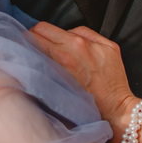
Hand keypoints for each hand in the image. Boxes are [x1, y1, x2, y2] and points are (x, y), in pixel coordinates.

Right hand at [30, 22, 136, 139]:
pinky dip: (78, 40)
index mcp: (62, 58)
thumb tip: (28, 58)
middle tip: (36, 49)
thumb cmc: (86, 110)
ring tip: (60, 55)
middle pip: (45, 28)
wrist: (118, 114)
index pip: (33, 36)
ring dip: (59, 40)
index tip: (23, 49)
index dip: (25, 43)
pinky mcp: (108, 44)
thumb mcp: (56, 92)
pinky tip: (78, 53)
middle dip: (37, 37)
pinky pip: (85, 33)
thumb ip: (42, 71)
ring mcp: (95, 44)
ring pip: (65, 29)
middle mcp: (78, 45)